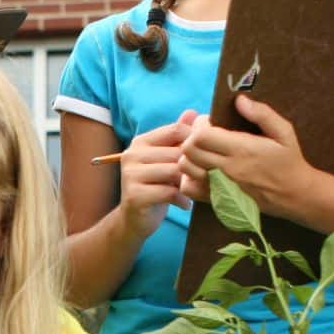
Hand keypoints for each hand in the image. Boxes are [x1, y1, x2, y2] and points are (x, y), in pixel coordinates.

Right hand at [116, 110, 200, 237]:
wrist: (134, 220)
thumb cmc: (156, 187)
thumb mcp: (166, 160)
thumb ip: (177, 137)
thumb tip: (193, 113)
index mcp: (141, 142)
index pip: (176, 130)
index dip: (194, 142)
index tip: (202, 157)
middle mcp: (132, 155)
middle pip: (177, 152)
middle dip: (192, 166)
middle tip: (202, 179)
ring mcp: (130, 175)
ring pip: (174, 171)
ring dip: (188, 183)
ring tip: (193, 191)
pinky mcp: (135, 195)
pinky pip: (169, 192)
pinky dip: (181, 199)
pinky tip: (184, 204)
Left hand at [178, 95, 315, 214]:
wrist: (294, 195)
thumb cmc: (288, 160)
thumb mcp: (283, 132)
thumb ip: (262, 114)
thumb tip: (239, 99)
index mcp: (241, 149)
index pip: (201, 135)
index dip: (200, 125)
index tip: (210, 122)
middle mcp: (226, 169)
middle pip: (188, 150)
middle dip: (191, 138)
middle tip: (204, 135)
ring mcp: (220, 186)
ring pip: (185, 168)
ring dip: (189, 156)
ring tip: (202, 152)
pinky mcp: (217, 199)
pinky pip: (188, 188)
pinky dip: (188, 178)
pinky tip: (202, 170)